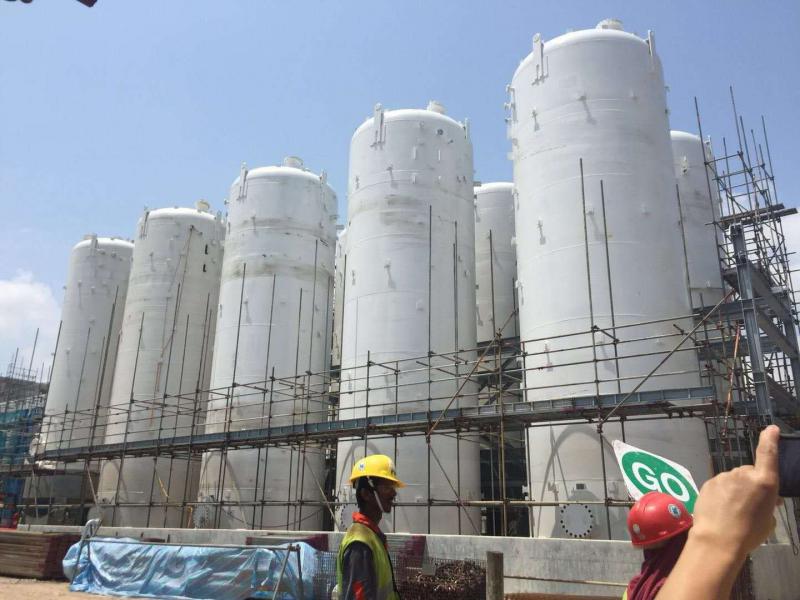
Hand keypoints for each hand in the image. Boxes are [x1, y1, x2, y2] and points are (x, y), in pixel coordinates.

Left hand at [689, 424, 779, 557]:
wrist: (717, 540)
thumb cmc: (749, 533)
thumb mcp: (768, 520)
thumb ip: (768, 503)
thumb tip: (768, 498)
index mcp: (764, 481)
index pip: (767, 453)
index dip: (769, 439)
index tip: (770, 429)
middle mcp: (743, 474)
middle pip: (749, 473)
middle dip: (750, 484)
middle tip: (749, 504)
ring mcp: (723, 477)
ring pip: (733, 480)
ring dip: (735, 489)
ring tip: (733, 511)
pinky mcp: (708, 482)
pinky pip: (719, 485)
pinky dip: (721, 493)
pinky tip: (720, 509)